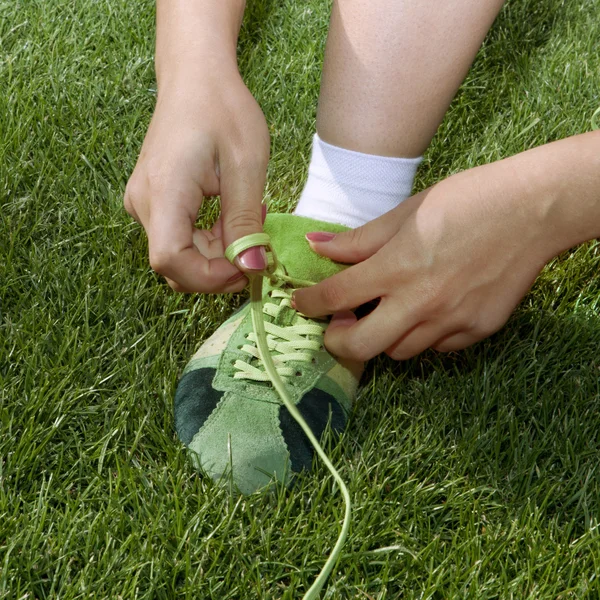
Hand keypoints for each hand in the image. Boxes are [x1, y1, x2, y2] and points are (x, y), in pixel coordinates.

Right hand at [124, 70, 269, 292]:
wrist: (196, 77)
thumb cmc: (223, 110)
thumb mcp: (245, 167)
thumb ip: (244, 222)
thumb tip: (251, 268)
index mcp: (162, 193)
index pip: (172, 261)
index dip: (211, 277)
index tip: (248, 266)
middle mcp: (143, 204)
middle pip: (177, 264)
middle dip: (221, 266)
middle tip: (257, 240)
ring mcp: (144, 204)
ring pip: (180, 254)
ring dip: (218, 252)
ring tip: (247, 219)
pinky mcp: (153, 203)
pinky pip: (179, 238)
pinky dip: (209, 240)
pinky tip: (230, 216)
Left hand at [292, 161, 553, 360]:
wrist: (533, 210)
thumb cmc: (467, 200)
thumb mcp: (406, 212)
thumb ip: (359, 239)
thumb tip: (317, 245)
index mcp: (396, 267)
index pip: (335, 296)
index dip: (309, 303)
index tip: (301, 303)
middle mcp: (420, 302)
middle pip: (360, 346)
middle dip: (337, 341)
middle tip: (336, 325)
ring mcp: (450, 321)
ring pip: (399, 351)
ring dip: (382, 336)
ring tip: (387, 312)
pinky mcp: (477, 330)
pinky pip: (437, 347)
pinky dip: (423, 335)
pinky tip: (428, 311)